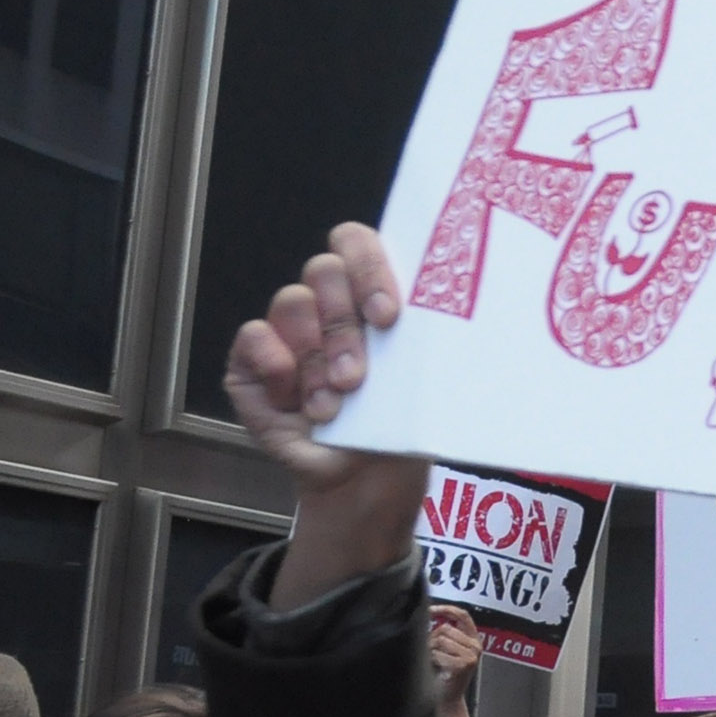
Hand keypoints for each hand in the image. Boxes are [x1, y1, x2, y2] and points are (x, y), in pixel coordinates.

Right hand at [223, 224, 427, 600]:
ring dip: (317, 357)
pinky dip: (280, 369)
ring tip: (336, 402)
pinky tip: (299, 402)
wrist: (366, 475)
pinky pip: (254, 337)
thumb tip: (465, 307)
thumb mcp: (423, 373)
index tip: (389, 315)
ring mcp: (286, 328)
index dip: (368, 266)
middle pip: (323, 269)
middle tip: (358, 377)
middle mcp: (325, 301)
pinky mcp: (250, 360)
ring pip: (292, 302)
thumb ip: (427, 332)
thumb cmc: (400, 418)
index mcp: (368, 290)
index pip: (356, 241)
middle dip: (345, 326)